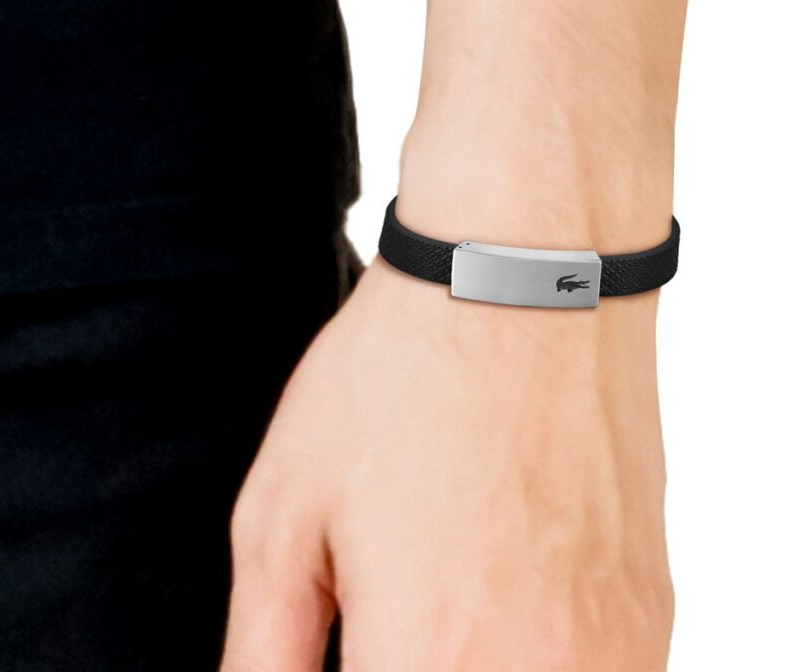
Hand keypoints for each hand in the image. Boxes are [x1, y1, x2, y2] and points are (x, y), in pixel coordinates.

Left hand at [218, 251, 673, 670]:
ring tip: (448, 590)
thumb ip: (263, 656)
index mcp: (426, 660)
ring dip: (475, 663)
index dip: (355, 667)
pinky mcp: (650, 614)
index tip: (358, 636)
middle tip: (391, 617)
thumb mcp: (282, 514)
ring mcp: (611, 652)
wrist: (522, 280)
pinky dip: (538, 659)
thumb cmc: (398, 377)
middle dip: (412, 658)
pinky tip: (506, 592)